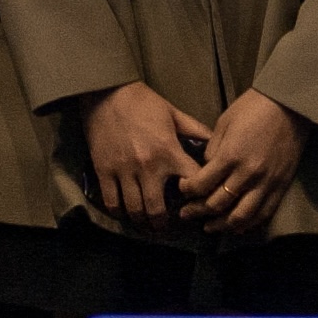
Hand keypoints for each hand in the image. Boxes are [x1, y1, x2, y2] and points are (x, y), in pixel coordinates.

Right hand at [82, 83, 203, 225]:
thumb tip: (214, 143)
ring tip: (146, 223)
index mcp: (169, 151)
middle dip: (162, 223)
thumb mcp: (174, 113)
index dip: (196, 196)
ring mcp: (124, 171)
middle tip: (165, 226)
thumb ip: (195, 130)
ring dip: (141, 221)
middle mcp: (148, 166)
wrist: (106, 92)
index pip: (191, 183)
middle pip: (157, 209)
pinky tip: (124, 212)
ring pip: (134, 210)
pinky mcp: (104, 171)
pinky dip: (118, 211)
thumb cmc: (143, 102)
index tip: (195, 203)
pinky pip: (111, 201)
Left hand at [176, 90, 303, 238]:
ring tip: (209, 227)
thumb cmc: (253, 108)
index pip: (202, 184)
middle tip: (187, 213)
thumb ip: (213, 150)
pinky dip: (248, 224)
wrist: (289, 105)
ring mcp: (266, 183)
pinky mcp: (280, 187)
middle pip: (218, 204)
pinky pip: (263, 214)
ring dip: (221, 225)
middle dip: (198, 211)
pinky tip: (236, 226)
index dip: (188, 190)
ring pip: (240, 217)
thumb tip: (206, 169)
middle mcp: (247, 175)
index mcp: (230, 156)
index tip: (182, 189)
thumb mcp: (224, 123)